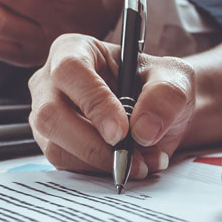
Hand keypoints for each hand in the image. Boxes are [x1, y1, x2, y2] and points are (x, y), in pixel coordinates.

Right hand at [28, 34, 195, 177]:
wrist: (157, 113)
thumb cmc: (157, 85)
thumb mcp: (175, 79)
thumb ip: (165, 96)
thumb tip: (142, 131)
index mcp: (74, 50)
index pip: (70, 70)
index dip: (94, 102)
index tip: (121, 131)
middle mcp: (51, 82)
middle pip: (50, 115)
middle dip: (91, 143)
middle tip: (129, 157)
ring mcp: (46, 116)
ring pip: (55, 147)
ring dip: (100, 162)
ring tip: (140, 161)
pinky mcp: (54, 144)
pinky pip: (67, 165)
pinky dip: (100, 171)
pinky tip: (128, 163)